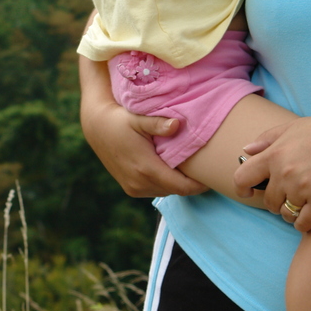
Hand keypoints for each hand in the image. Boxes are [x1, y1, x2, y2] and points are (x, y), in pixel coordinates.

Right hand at [82, 103, 208, 198]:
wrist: (96, 128)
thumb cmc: (119, 120)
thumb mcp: (138, 118)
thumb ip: (158, 124)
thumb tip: (177, 124)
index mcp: (145, 168)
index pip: (181, 187)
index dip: (199, 186)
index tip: (213, 177)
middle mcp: (139, 183)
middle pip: (176, 190)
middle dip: (191, 183)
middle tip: (206, 170)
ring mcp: (134, 188)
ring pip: (166, 191)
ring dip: (177, 183)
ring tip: (190, 169)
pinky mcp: (130, 188)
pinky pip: (155, 190)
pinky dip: (165, 183)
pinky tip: (170, 169)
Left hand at [233, 115, 310, 230]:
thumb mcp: (293, 127)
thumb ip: (267, 139)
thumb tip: (246, 151)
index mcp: (274, 155)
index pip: (242, 178)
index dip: (242, 188)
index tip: (247, 192)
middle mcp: (285, 174)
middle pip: (268, 201)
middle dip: (275, 201)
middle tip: (286, 196)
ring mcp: (303, 189)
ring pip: (285, 214)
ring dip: (290, 212)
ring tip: (300, 205)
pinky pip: (303, 223)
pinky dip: (303, 224)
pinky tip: (309, 217)